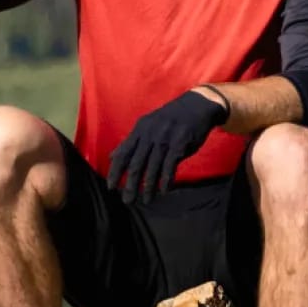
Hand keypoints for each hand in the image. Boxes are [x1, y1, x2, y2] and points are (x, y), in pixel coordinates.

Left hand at [108, 90, 227, 197]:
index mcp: (139, 130)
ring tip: (146, 200)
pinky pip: (170, 167)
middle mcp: (149, 135)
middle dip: (130, 185)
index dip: (115, 171)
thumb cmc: (169, 119)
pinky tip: (164, 191)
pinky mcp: (179, 145)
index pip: (122, 154)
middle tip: (127, 201)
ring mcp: (164, 140)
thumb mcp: (147, 125)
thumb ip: (131, 142)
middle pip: (135, 164)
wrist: (197, 105)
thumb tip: (113, 157)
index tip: (110, 187)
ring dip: (148, 187)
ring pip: (152, 168)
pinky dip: (166, 181)